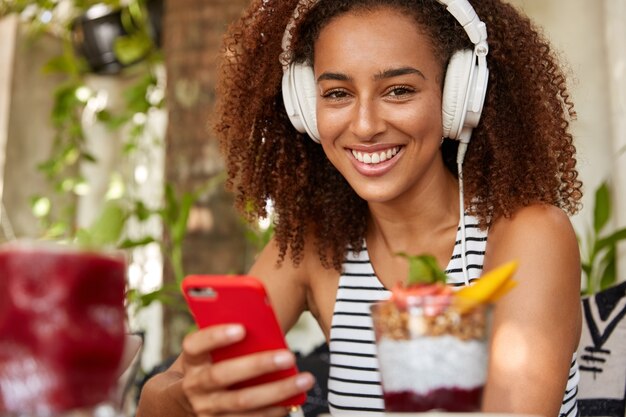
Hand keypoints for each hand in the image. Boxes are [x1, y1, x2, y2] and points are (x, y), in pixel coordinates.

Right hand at [180, 324, 314, 415]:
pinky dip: (274, 411)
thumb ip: (230, 339)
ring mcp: (207, 410)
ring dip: (277, 391)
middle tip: (289, 356)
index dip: (216, 336)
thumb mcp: (211, 352)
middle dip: (258, 365)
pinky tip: (293, 401)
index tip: (242, 328)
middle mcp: (194, 386)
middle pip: (223, 375)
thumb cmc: (212, 366)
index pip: (195, 345)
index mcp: (191, 360)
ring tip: (304, 379)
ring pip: (242, 402)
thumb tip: (265, 323)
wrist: (187, 404)